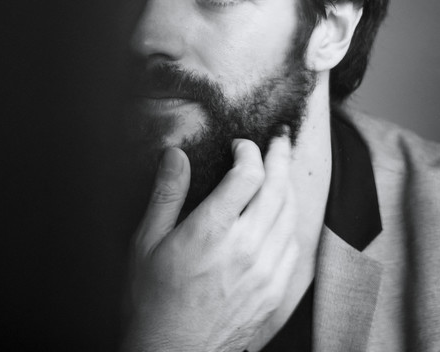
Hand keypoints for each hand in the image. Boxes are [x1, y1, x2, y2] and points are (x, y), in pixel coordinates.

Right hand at [120, 131, 299, 351]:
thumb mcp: (146, 242)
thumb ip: (166, 194)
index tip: (239, 144)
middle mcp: (245, 248)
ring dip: (288, 185)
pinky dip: (291, 220)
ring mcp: (265, 272)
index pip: (249, 174)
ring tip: (281, 169)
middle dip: (280, 156)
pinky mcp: (274, 292)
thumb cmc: (151, 301)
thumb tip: (176, 154)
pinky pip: (293, 245)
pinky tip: (281, 213)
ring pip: (290, 215)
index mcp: (212, 231)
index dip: (249, 150)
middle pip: (278, 188)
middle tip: (280, 138)